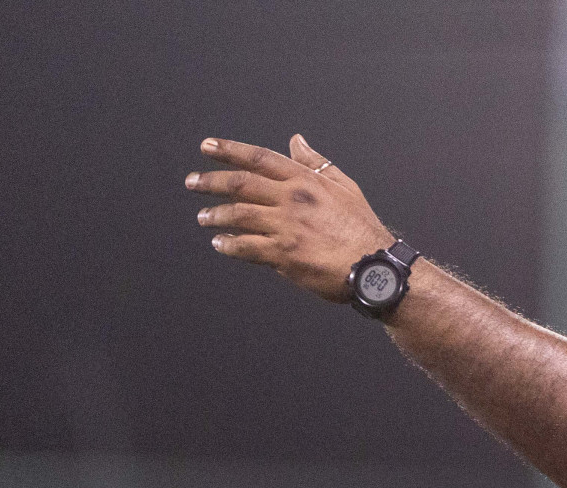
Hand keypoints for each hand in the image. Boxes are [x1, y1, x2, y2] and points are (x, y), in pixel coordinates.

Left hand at [187, 134, 395, 302]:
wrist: (374, 267)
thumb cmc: (362, 229)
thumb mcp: (344, 187)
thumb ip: (316, 164)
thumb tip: (296, 141)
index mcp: (305, 181)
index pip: (260, 158)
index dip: (230, 151)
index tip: (207, 147)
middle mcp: (292, 200)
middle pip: (241, 184)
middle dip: (211, 181)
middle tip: (192, 182)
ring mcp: (286, 227)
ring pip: (238, 215)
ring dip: (215, 214)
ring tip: (204, 217)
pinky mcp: (283, 254)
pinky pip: (246, 246)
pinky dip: (229, 244)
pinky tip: (220, 244)